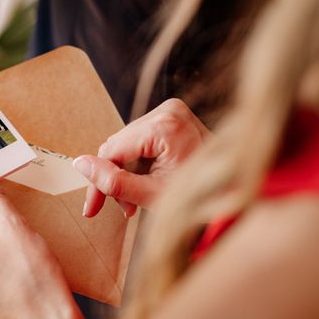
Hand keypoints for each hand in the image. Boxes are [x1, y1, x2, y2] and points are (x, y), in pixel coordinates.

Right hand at [73, 99, 209, 217]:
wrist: (240, 185)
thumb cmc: (203, 195)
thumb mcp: (152, 195)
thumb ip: (114, 182)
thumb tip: (79, 164)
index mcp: (165, 126)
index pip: (113, 150)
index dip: (98, 180)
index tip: (91, 208)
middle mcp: (168, 110)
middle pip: (119, 145)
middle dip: (117, 178)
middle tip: (124, 208)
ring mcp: (172, 110)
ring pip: (129, 143)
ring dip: (128, 172)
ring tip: (138, 200)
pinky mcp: (174, 115)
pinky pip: (143, 138)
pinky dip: (141, 162)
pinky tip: (147, 181)